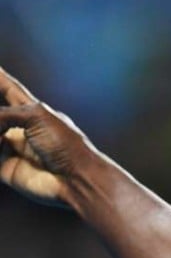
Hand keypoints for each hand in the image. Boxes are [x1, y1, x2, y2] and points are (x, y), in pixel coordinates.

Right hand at [0, 68, 95, 207]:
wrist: (76, 179)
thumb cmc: (66, 145)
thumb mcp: (37, 117)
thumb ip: (6, 113)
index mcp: (33, 111)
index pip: (10, 89)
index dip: (0, 78)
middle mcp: (20, 128)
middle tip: (1, 122)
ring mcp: (12, 147)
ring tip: (3, 137)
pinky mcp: (6, 167)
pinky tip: (1, 144)